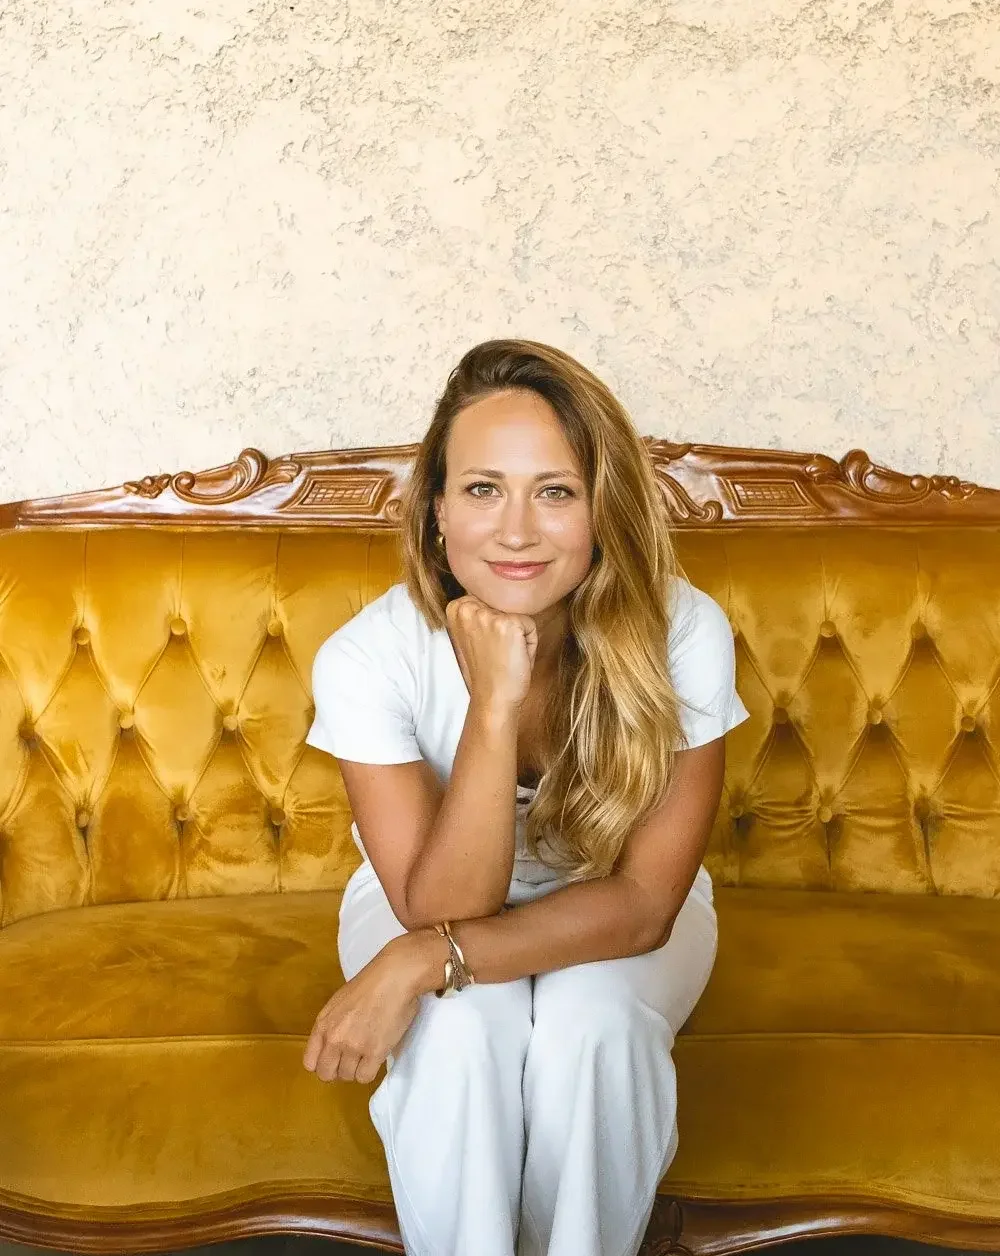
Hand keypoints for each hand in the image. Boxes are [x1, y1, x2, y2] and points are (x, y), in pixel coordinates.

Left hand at [302, 934, 435, 1082]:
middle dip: (339, 1070)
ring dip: (357, 1068)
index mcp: (322, 1024)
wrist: (394, 977)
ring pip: (347, 1077)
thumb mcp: (338, 1003)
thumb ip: (332, 1026)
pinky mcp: (374, 1052)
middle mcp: (333, 1038)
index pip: (310, 1063)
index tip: (335, 1059)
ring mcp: (353, 1047)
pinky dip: (370, 1070)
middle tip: (353, 1059)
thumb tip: (334, 1046)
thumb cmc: (370, 985)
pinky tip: (376, 1056)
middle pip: (326, 1074)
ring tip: (368, 1052)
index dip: (323, 1064)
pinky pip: (365, 1077)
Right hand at [446, 594, 537, 708]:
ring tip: (505, 653)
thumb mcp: (474, 634)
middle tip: (496, 651)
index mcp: (456, 607)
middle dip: (507, 626)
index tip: (485, 644)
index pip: (490, 598)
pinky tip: (515, 657)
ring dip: (518, 634)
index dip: (494, 623)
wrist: (493, 697)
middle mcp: (468, 607)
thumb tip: (501, 592)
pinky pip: (530, 625)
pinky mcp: (508, 624)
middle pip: (505, 604)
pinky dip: (529, 642)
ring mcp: (487, 615)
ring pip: (518, 614)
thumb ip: (480, 612)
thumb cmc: (488, 669)